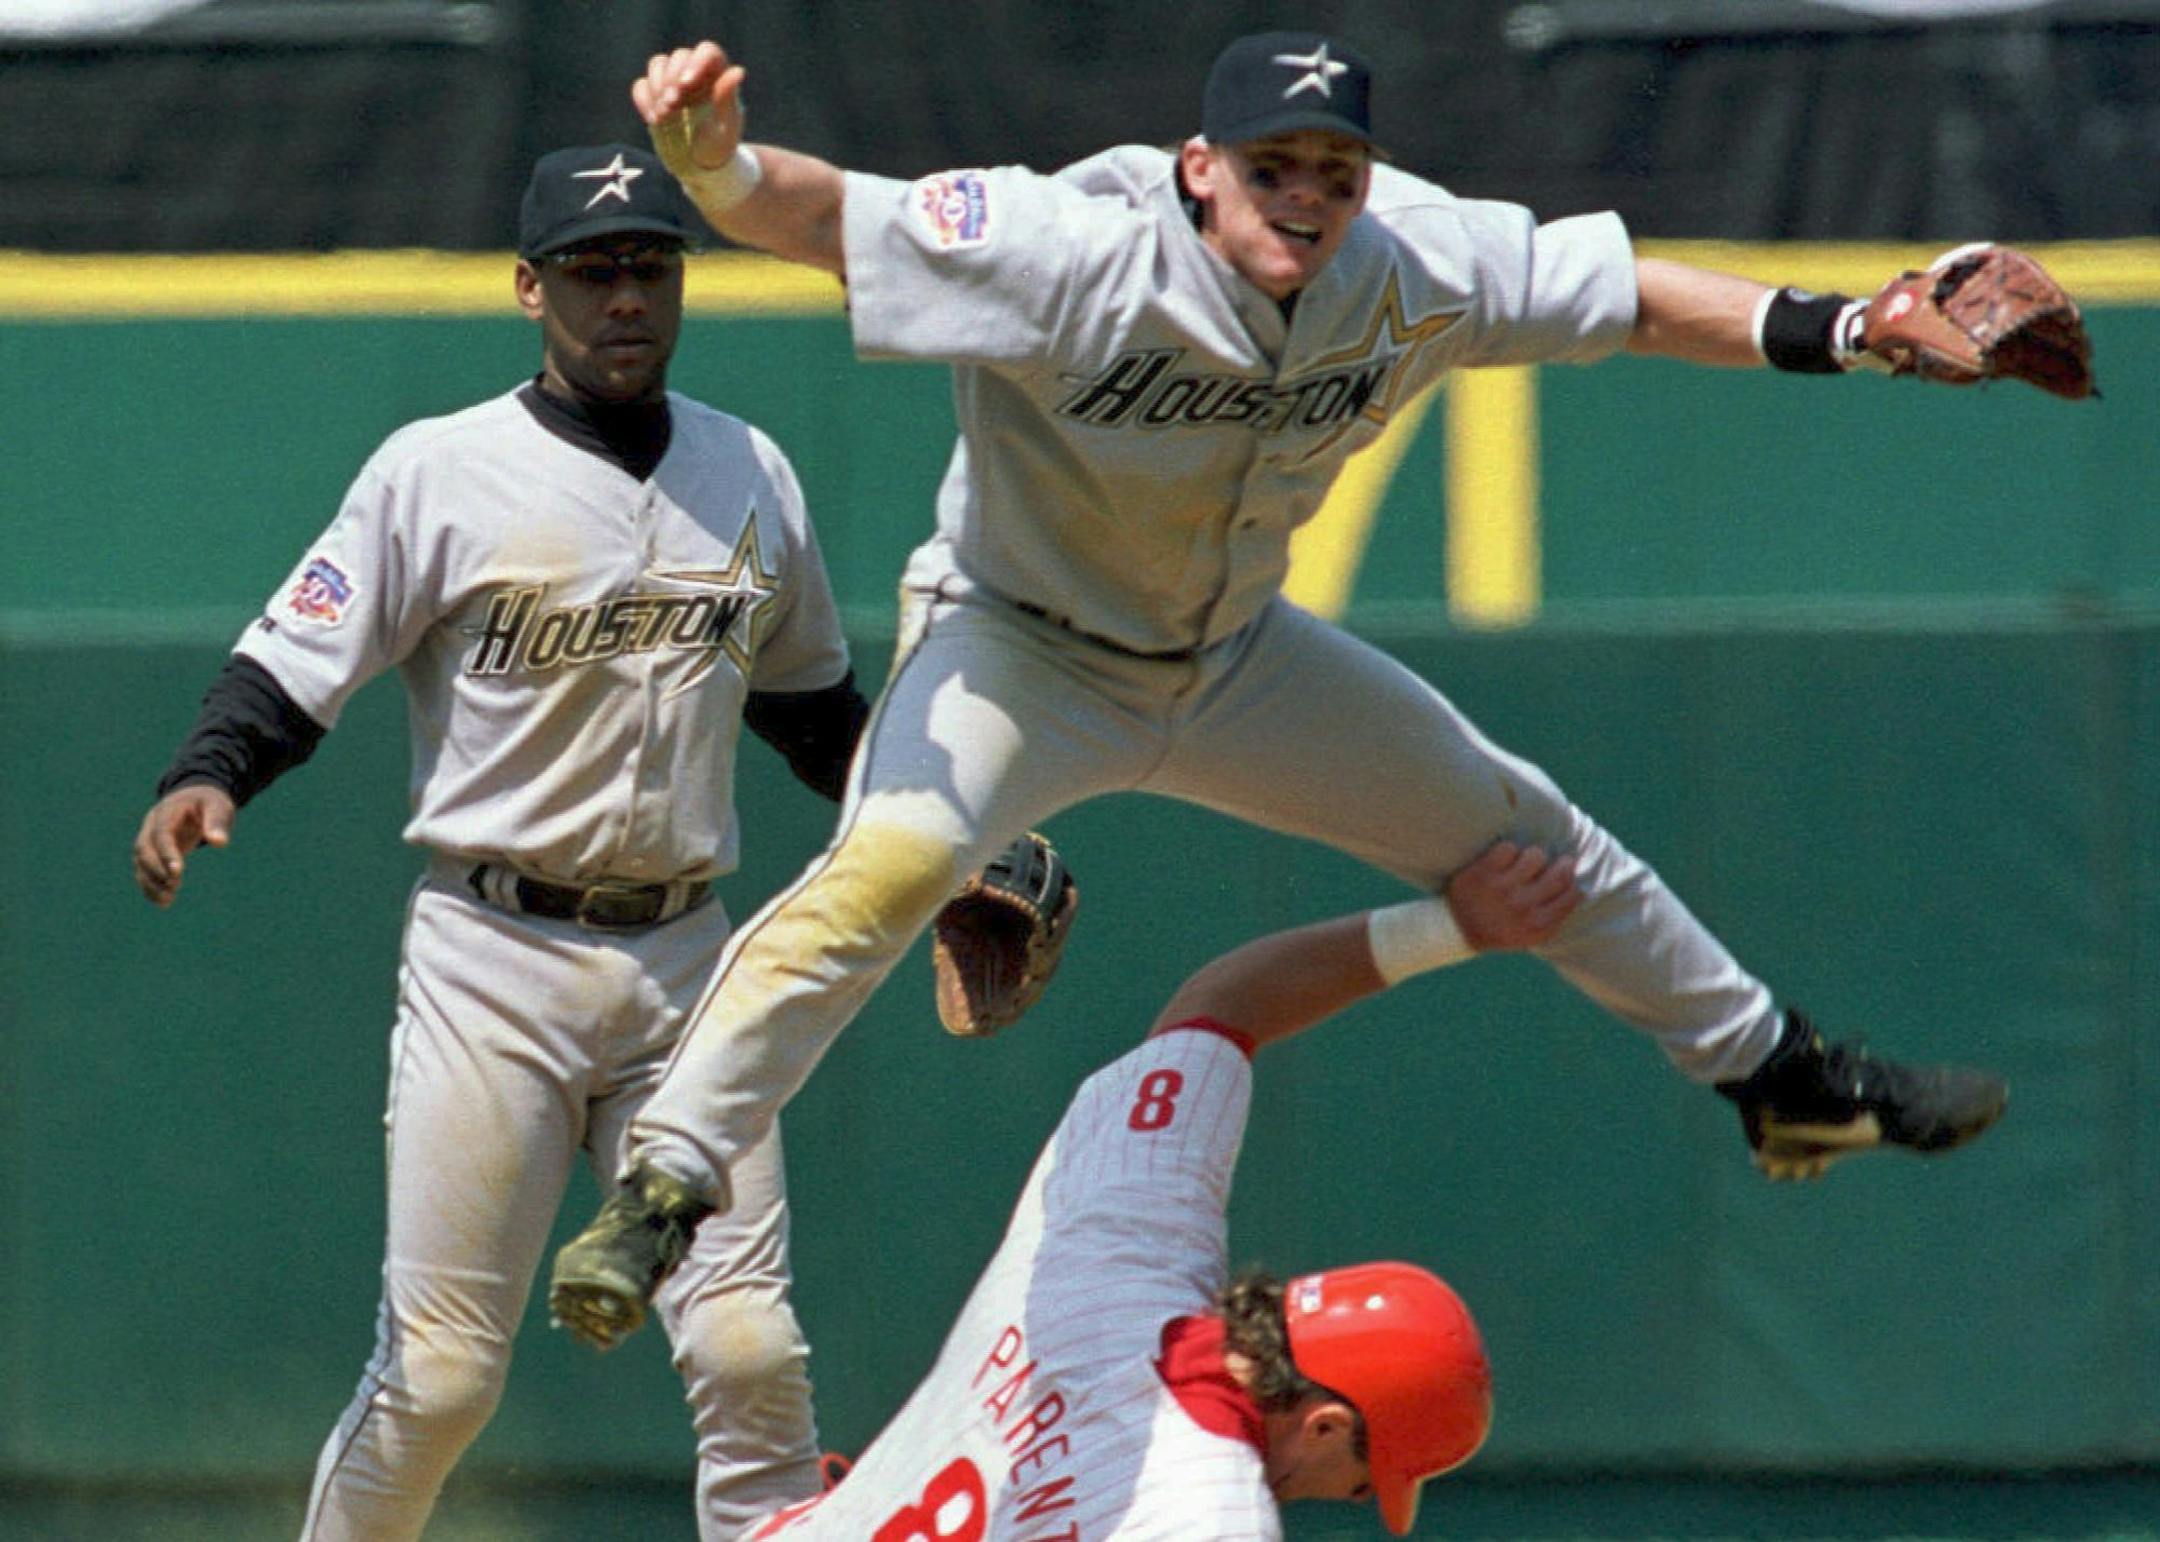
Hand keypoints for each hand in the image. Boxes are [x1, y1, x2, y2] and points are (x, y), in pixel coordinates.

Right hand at [132, 784, 235, 907]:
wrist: (195, 797)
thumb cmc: (209, 802)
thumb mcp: (218, 806)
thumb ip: (217, 822)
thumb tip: (219, 843)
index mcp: (167, 811)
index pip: (161, 833)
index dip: (166, 853)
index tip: (178, 872)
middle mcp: (152, 825)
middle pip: (144, 849)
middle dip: (156, 870)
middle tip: (173, 887)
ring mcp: (149, 837)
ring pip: (140, 862)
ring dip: (150, 882)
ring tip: (167, 900)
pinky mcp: (153, 850)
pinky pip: (144, 869)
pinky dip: (150, 885)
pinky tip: (163, 901)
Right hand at [634, 41, 745, 173]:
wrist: (702, 166)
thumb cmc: (721, 145)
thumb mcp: (727, 126)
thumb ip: (727, 98)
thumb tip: (738, 70)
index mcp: (717, 75)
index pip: (707, 51)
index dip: (695, 62)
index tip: (685, 84)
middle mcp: (695, 72)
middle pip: (679, 56)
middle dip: (671, 79)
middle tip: (672, 106)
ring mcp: (673, 82)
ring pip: (658, 64)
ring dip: (656, 87)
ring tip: (664, 114)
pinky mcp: (655, 95)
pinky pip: (641, 85)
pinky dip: (644, 100)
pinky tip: (654, 119)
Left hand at [1445, 840, 1578, 951]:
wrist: (1455, 928)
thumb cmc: (1499, 928)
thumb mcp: (1530, 934)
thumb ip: (1554, 916)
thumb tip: (1581, 889)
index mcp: (1538, 925)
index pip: (1574, 893)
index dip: (1570, 882)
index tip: (1562, 878)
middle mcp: (1523, 908)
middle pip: (1561, 872)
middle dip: (1559, 863)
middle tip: (1549, 864)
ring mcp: (1502, 889)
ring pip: (1536, 854)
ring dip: (1531, 856)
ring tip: (1522, 863)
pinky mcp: (1483, 872)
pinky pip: (1509, 847)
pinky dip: (1507, 851)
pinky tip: (1501, 861)